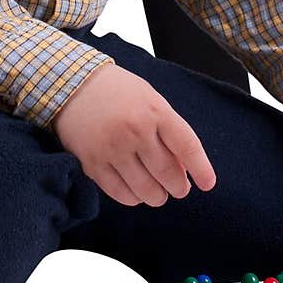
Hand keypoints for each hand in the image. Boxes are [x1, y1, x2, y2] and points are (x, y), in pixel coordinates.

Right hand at [51, 62, 216, 206]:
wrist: (73, 84)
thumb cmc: (117, 91)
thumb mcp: (149, 98)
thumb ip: (167, 129)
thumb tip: (184, 167)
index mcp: (155, 110)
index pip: (187, 146)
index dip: (201, 168)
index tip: (208, 183)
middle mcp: (136, 130)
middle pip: (168, 173)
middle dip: (179, 186)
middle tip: (180, 188)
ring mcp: (114, 148)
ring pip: (146, 189)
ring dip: (157, 196)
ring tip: (159, 194)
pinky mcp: (93, 163)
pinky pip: (120, 193)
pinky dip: (133, 198)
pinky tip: (136, 193)